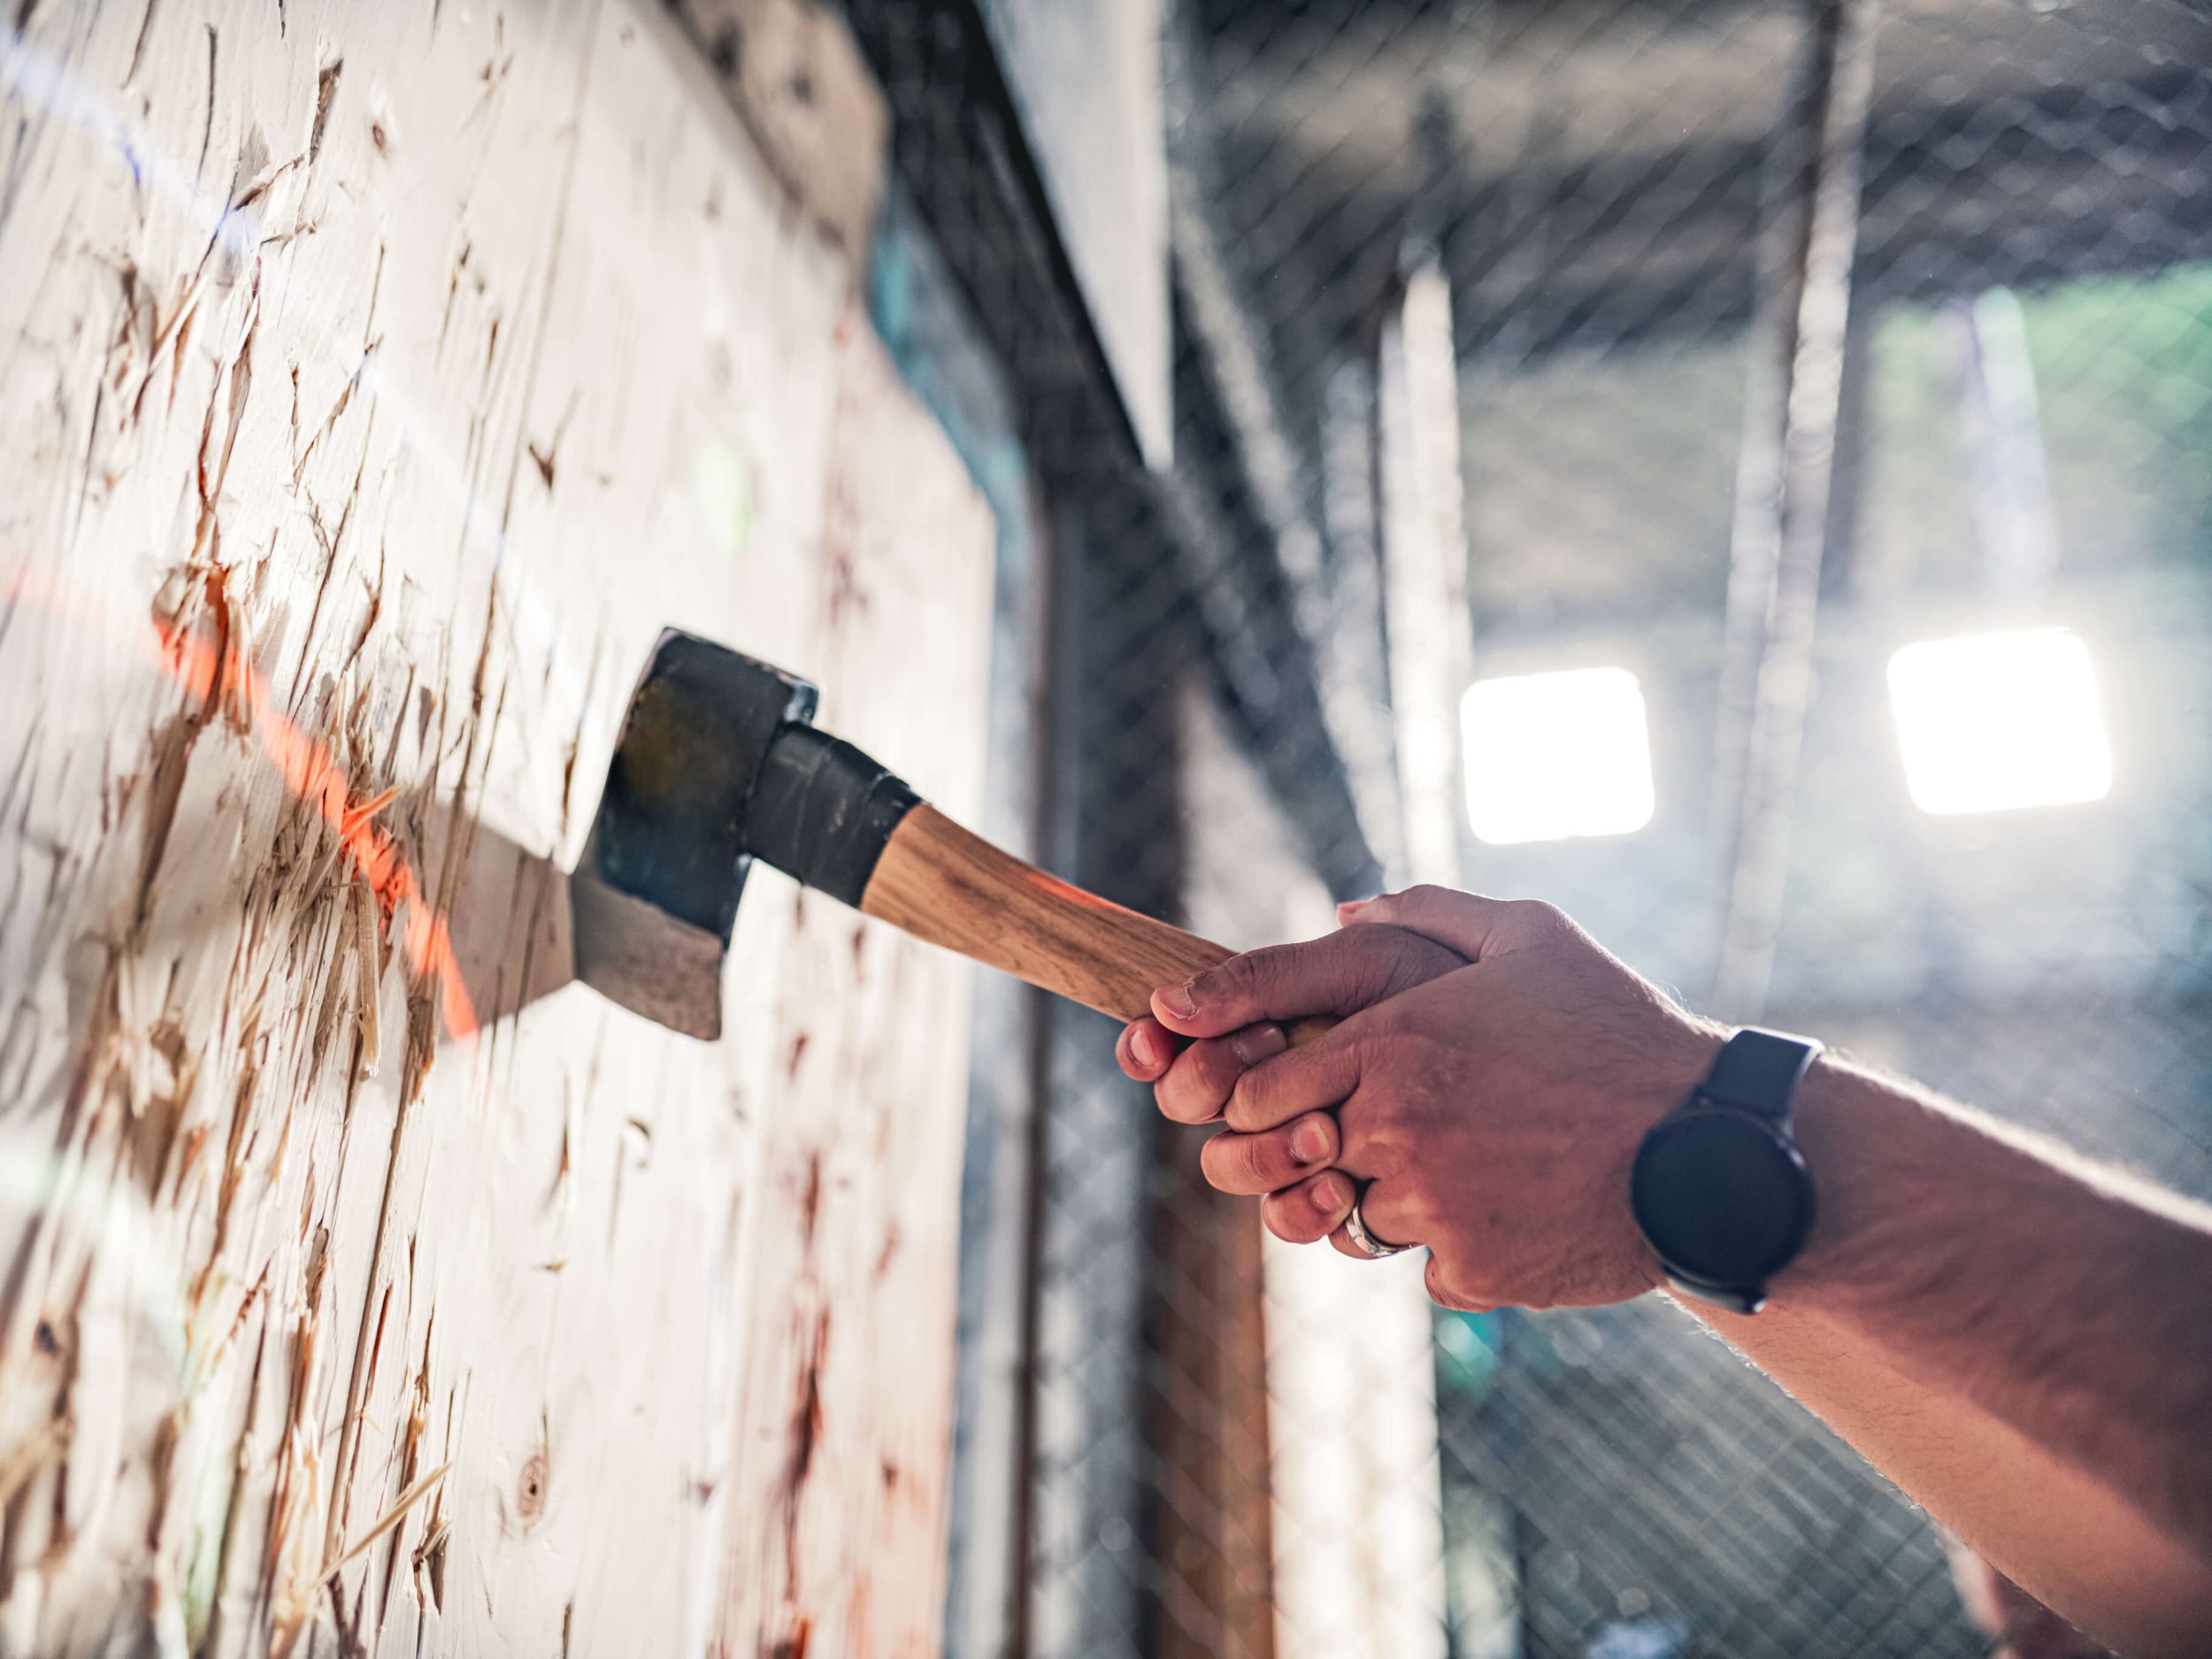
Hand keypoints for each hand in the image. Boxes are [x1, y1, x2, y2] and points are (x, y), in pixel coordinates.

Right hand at [1117, 920, 1468, 1243]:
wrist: (1547, 1065)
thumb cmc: (1462, 996)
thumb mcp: (1367, 965)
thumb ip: (1268, 977)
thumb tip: (1166, 1001)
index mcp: (1271, 1020)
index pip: (1176, 1038)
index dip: (1152, 1046)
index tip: (1158, 1042)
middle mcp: (1280, 1083)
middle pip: (1190, 1106)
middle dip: (1210, 1088)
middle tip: (1266, 1061)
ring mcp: (1308, 1145)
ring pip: (1231, 1168)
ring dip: (1259, 1155)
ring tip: (1321, 1138)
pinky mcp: (1348, 1201)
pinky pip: (1293, 1218)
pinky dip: (1306, 1207)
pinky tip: (1340, 1189)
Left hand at [1119, 886, 1725, 1311]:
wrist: (1709, 1140)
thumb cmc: (1618, 1029)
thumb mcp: (1531, 937)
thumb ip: (1428, 913)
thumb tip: (1348, 912)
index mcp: (1393, 1039)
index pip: (1256, 1090)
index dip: (1261, 1100)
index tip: (1292, 1100)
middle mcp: (1395, 1123)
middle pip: (1288, 1164)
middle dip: (1310, 1157)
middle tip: (1363, 1145)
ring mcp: (1430, 1202)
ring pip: (1354, 1220)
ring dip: (1391, 1203)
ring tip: (1467, 1169)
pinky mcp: (1471, 1266)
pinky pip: (1426, 1268)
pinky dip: (1458, 1250)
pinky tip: (1516, 1209)